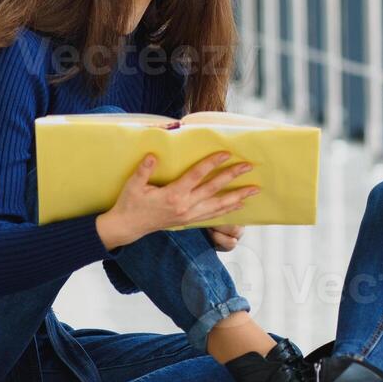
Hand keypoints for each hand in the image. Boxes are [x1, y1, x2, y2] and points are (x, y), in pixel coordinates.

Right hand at [96, 152, 257, 249]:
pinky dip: (228, 210)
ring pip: (218, 206)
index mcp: (173, 195)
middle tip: (249, 167)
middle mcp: (185, 206)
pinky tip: (239, 205)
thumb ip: (144, 170)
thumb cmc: (130, 203)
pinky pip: (213, 216)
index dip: (212, 164)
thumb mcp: (133, 186)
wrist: (128, 227)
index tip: (226, 153)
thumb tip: (152, 155)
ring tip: (254, 190)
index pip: (197, 176)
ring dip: (237, 197)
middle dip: (232, 177)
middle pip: (213, 189)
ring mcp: (189, 216)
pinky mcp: (189, 221)